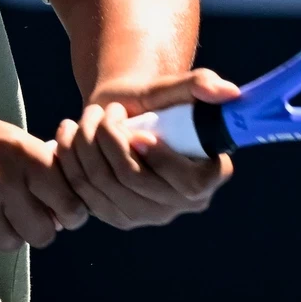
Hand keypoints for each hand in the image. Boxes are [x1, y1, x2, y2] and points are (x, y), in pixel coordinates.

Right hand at [0, 102, 87, 253]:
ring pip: (21, 240)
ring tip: (4, 213)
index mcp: (12, 149)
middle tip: (42, 215)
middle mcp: (1, 183)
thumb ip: (22, 154)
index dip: (70, 199)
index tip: (69, 203)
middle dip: (50, 223)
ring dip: (19, 231)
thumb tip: (54, 178)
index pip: (63, 187)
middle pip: (48, 226)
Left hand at [53, 69, 238, 229]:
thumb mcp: (174, 87)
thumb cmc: (155, 100)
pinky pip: (82, 193)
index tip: (139, 132)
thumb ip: (201, 85)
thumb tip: (229, 93)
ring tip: (90, 117)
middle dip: (111, 138)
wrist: (121, 113)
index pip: (190, 185)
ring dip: (87, 142)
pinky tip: (72, 134)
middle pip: (135, 181)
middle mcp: (180, 205)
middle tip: (107, 110)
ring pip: (104, 184)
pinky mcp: (114, 217)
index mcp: (207, 177)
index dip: (161, 159)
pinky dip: (71, 158)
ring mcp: (146, 216)